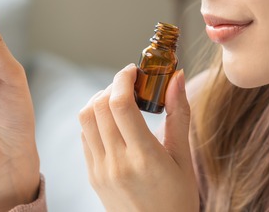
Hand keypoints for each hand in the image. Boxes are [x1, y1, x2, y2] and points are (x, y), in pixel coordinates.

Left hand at [79, 65, 199, 211]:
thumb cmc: (178, 198)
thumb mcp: (184, 158)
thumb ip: (179, 114)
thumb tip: (178, 76)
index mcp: (144, 158)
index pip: (121, 105)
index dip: (124, 79)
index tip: (135, 70)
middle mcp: (117, 163)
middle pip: (99, 106)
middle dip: (113, 85)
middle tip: (131, 83)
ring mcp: (100, 170)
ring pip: (85, 118)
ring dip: (100, 100)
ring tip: (120, 100)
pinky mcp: (92, 175)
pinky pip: (84, 136)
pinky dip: (94, 119)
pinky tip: (113, 121)